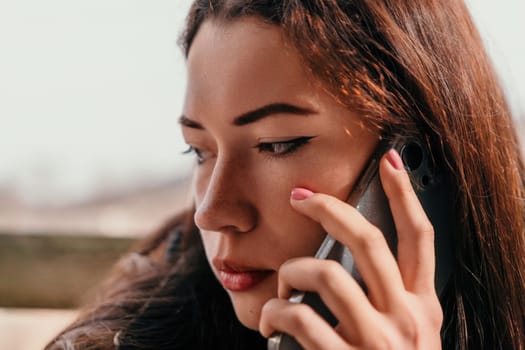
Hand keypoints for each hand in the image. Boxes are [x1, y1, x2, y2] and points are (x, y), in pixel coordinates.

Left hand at [259, 149, 442, 348]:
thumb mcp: (402, 339)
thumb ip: (384, 303)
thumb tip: (336, 262)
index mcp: (421, 310)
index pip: (421, 239)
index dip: (406, 195)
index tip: (388, 160)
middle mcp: (406, 320)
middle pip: (369, 242)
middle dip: (330, 208)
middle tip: (301, 195)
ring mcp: (378, 342)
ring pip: (326, 274)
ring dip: (292, 272)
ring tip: (283, 288)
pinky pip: (300, 318)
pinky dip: (276, 314)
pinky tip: (270, 323)